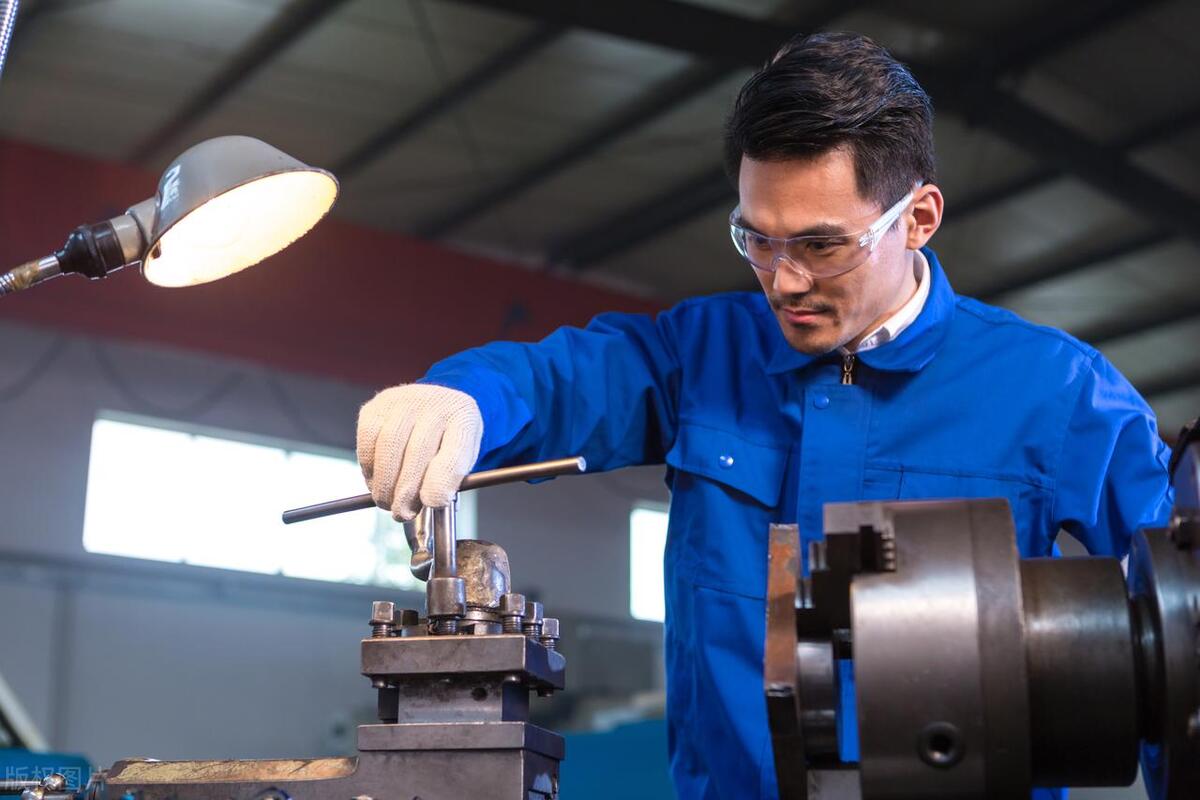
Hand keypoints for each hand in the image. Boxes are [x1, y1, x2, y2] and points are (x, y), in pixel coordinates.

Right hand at [356, 384, 482, 520]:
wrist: (434, 408)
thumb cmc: (448, 440)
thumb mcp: (461, 459)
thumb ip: (448, 480)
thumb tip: (428, 503)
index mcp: (464, 418)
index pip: (453, 453)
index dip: (440, 483)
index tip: (431, 504)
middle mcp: (435, 403)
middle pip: (418, 452)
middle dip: (407, 491)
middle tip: (403, 512)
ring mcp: (404, 400)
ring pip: (388, 447)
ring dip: (385, 483)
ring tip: (388, 501)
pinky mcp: (376, 406)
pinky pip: (368, 440)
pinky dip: (369, 467)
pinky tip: (376, 479)